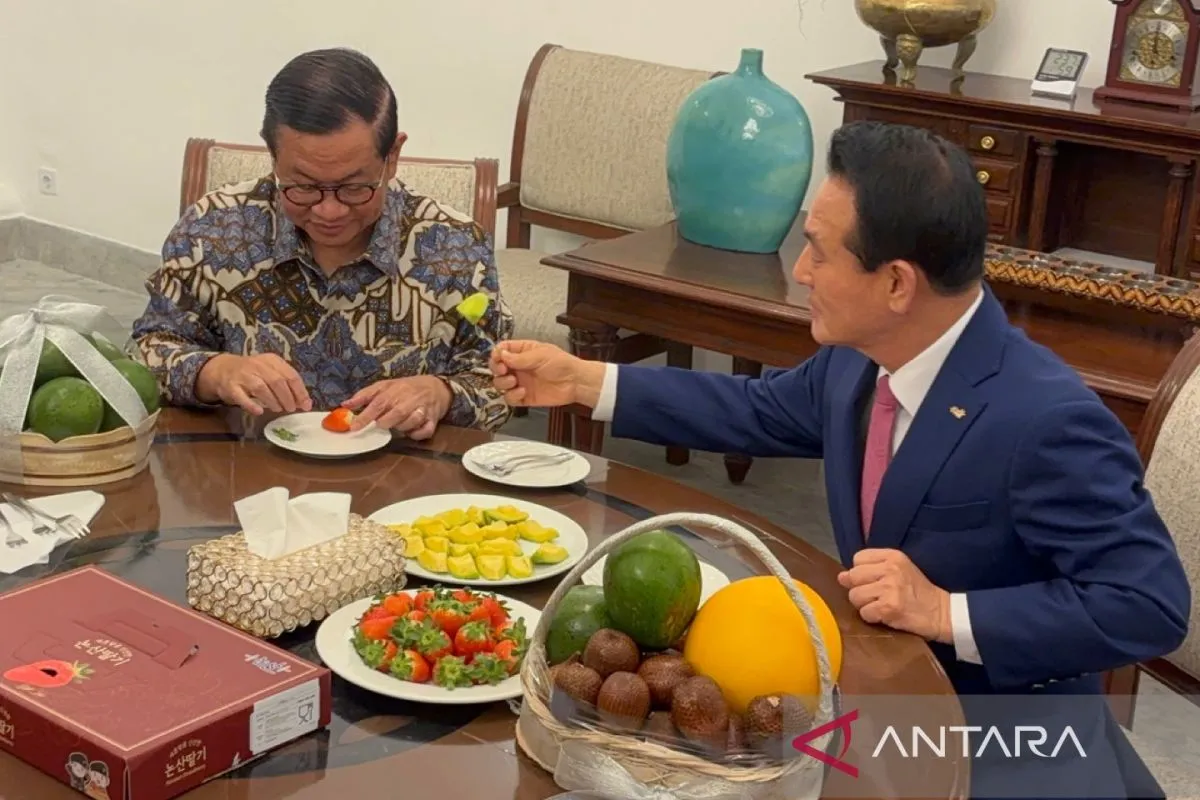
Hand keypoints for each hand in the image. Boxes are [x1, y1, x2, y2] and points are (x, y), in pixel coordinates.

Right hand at [198, 354, 311, 415]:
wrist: (223, 369)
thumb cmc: (253, 373)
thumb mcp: (271, 372)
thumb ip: (287, 385)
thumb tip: (304, 402)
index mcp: (271, 361)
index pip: (290, 375)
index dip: (300, 392)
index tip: (306, 405)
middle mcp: (257, 365)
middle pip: (277, 381)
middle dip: (287, 397)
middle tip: (291, 408)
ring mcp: (243, 375)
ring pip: (261, 388)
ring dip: (273, 401)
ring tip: (278, 409)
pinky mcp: (231, 386)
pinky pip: (242, 396)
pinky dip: (251, 405)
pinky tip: (259, 411)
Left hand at [342, 376, 451, 438]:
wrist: (437, 387)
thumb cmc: (407, 387)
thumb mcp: (385, 386)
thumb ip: (365, 395)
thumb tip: (344, 404)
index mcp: (396, 390)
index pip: (378, 403)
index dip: (365, 416)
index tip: (353, 427)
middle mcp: (410, 399)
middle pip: (396, 414)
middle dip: (385, 422)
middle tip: (381, 424)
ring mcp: (423, 410)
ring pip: (410, 423)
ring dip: (401, 428)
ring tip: (398, 425)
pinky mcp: (433, 420)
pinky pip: (424, 432)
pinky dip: (416, 434)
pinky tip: (411, 430)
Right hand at [489, 340, 605, 407]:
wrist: (576, 382)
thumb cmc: (562, 364)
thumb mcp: (541, 355)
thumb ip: (519, 357)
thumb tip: (502, 355)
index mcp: (523, 352)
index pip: (502, 350)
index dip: (497, 354)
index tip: (499, 358)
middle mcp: (519, 367)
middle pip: (497, 367)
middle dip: (496, 369)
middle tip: (504, 370)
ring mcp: (521, 382)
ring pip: (500, 384)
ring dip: (502, 383)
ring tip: (514, 381)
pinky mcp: (525, 397)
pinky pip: (510, 399)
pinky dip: (512, 396)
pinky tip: (522, 392)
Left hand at [837, 549, 951, 642]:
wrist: (942, 613)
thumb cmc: (917, 592)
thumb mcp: (898, 571)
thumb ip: (869, 570)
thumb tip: (840, 576)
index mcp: (893, 556)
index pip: (858, 558)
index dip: (861, 573)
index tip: (874, 581)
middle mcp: (890, 569)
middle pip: (853, 577)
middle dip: (860, 590)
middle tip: (877, 597)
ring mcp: (890, 588)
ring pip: (855, 596)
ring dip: (865, 605)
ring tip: (882, 606)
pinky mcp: (889, 607)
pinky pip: (864, 613)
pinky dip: (872, 617)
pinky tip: (885, 616)